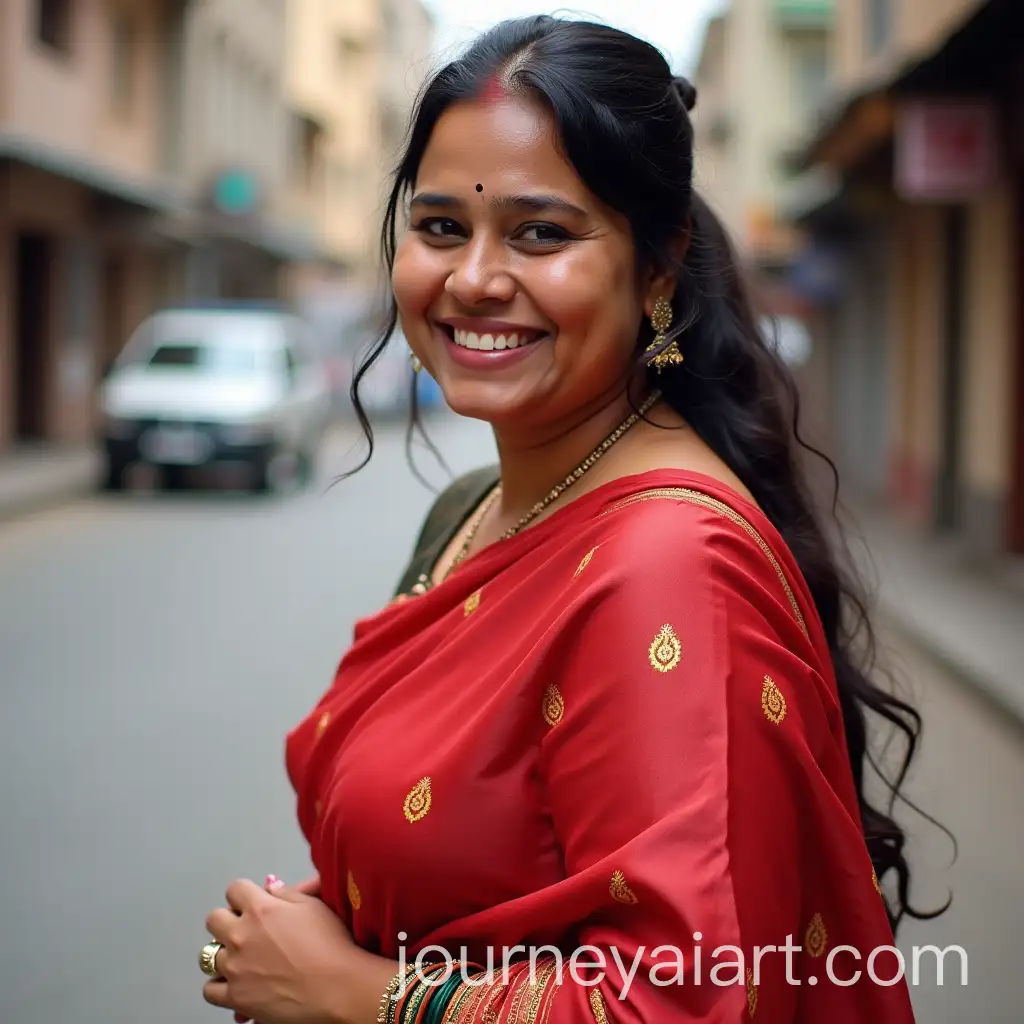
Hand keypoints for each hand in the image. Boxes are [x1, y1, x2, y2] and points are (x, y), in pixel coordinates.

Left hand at [203, 878, 352, 1023]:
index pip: (235, 889)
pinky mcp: (236, 997)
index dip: (244, 894)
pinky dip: (219, 985)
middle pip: (214, 920)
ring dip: (223, 953)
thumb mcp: (314, 907)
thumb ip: (286, 894)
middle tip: (245, 929)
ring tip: (241, 959)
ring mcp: (234, 968)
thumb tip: (269, 886)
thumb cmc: (330, 944)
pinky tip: (234, 983)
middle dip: (227, 920)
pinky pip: (210, 990)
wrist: (336, 987)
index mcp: (260, 909)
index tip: (252, 901)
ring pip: (208, 955)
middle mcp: (241, 936)